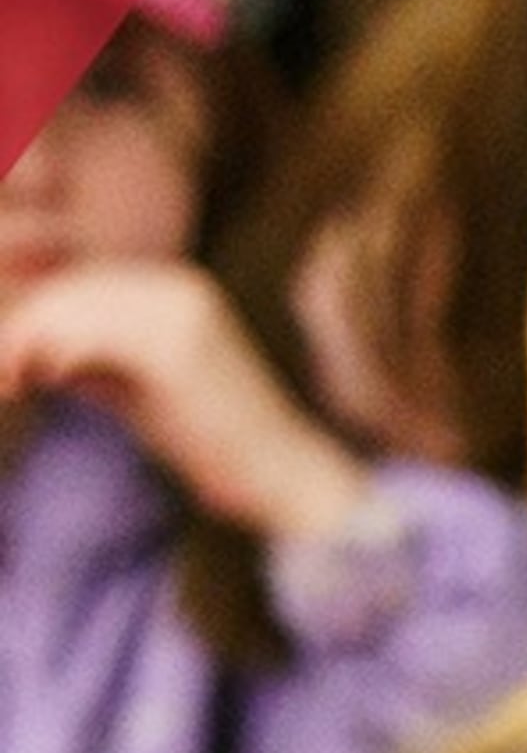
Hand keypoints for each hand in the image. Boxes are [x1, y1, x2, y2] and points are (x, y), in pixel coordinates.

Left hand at [0, 258, 374, 544]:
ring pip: (72, 306)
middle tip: (4, 382)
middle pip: (70, 289)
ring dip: (24, 344)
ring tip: (10, 386)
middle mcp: (182, 285)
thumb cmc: (207, 436)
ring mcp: (183, 310)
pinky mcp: (177, 345)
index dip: (31, 321)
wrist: (273, 467)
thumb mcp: (137, 386)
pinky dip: (52, 356)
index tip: (9, 373)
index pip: (80, 285)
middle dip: (20, 331)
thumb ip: (92, 359)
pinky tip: (44, 383)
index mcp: (177, 288)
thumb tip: (31, 351)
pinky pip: (92, 336)